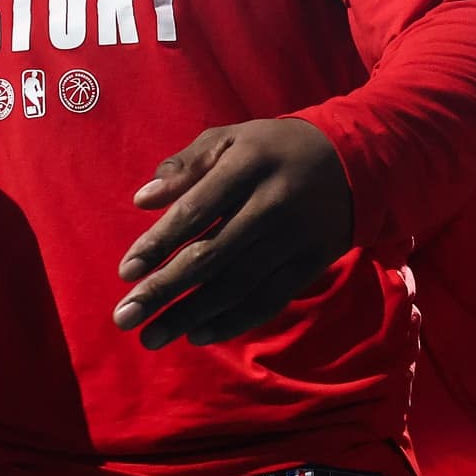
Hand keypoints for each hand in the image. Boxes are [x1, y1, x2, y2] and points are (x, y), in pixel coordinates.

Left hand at [111, 117, 352, 348]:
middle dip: (164, 290)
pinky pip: (269, 299)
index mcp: (246, 165)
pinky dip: (233, 321)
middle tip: (126, 317)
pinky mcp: (313, 262)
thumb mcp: (229, 140)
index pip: (194, 210)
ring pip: (237, 285)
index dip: (158, 243)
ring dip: (190, 314)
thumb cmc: (271, 149)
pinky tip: (198, 334)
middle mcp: (272, 203)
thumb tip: (142, 200)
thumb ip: (185, 165)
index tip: (125, 272)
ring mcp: (295, 236)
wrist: (351, 160)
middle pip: (211, 255)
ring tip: (152, 336)